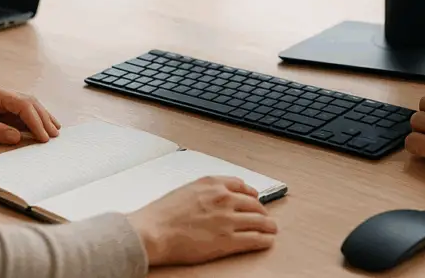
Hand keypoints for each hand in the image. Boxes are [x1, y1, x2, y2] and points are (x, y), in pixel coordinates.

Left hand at [0, 80, 60, 143]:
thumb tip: (17, 136)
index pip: (21, 104)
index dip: (35, 120)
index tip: (44, 136)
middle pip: (27, 100)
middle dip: (43, 117)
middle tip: (54, 134)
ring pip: (23, 103)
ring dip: (39, 115)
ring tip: (53, 129)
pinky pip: (14, 109)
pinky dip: (28, 117)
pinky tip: (36, 126)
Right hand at [127, 176, 276, 266]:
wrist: (153, 231)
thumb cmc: (161, 214)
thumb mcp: (185, 190)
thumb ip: (204, 191)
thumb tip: (213, 197)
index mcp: (212, 184)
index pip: (241, 185)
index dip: (251, 193)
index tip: (254, 198)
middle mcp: (223, 198)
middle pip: (253, 203)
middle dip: (261, 210)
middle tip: (265, 216)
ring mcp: (227, 219)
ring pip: (258, 220)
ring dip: (268, 225)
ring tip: (272, 229)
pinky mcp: (227, 240)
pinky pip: (254, 239)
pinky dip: (264, 240)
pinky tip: (267, 241)